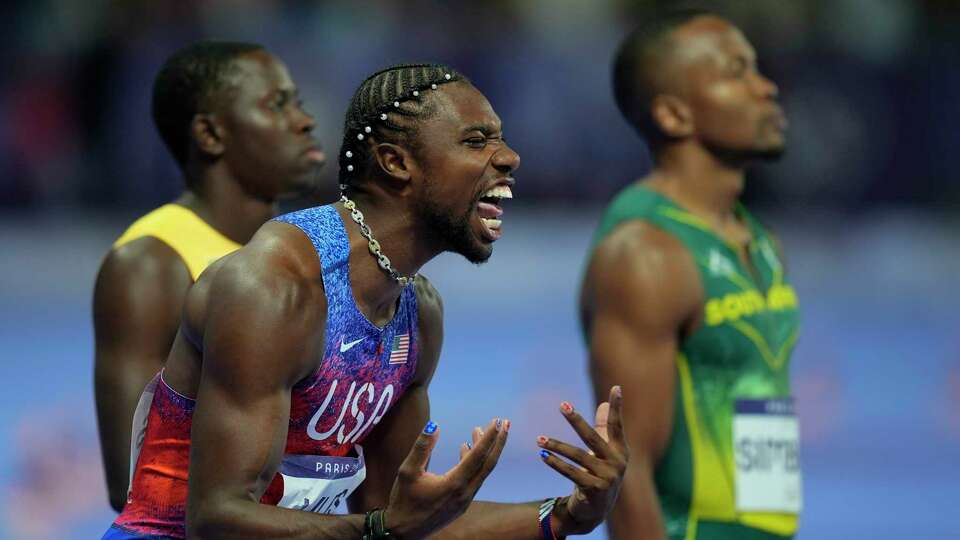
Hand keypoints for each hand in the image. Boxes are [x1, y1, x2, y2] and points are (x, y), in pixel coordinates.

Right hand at [385, 418, 508, 538]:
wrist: (403, 532)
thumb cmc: (403, 501)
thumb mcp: (407, 471)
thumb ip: (422, 447)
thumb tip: (435, 425)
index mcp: (454, 484)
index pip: (478, 455)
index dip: (489, 436)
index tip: (499, 421)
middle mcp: (465, 493)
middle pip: (488, 463)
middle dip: (498, 442)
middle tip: (505, 422)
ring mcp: (465, 500)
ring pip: (481, 471)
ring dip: (484, 450)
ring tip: (478, 430)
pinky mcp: (462, 505)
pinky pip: (474, 479)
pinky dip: (475, 462)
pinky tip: (466, 449)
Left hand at [537, 385, 627, 535]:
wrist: (595, 511)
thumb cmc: (599, 475)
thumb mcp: (604, 453)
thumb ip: (604, 429)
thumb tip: (602, 402)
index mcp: (621, 451)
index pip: (617, 425)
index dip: (616, 407)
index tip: (616, 387)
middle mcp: (617, 463)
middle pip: (593, 437)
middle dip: (576, 420)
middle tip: (562, 405)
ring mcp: (607, 478)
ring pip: (578, 456)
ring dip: (556, 446)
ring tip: (539, 438)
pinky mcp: (594, 490)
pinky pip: (571, 473)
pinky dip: (555, 463)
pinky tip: (542, 455)